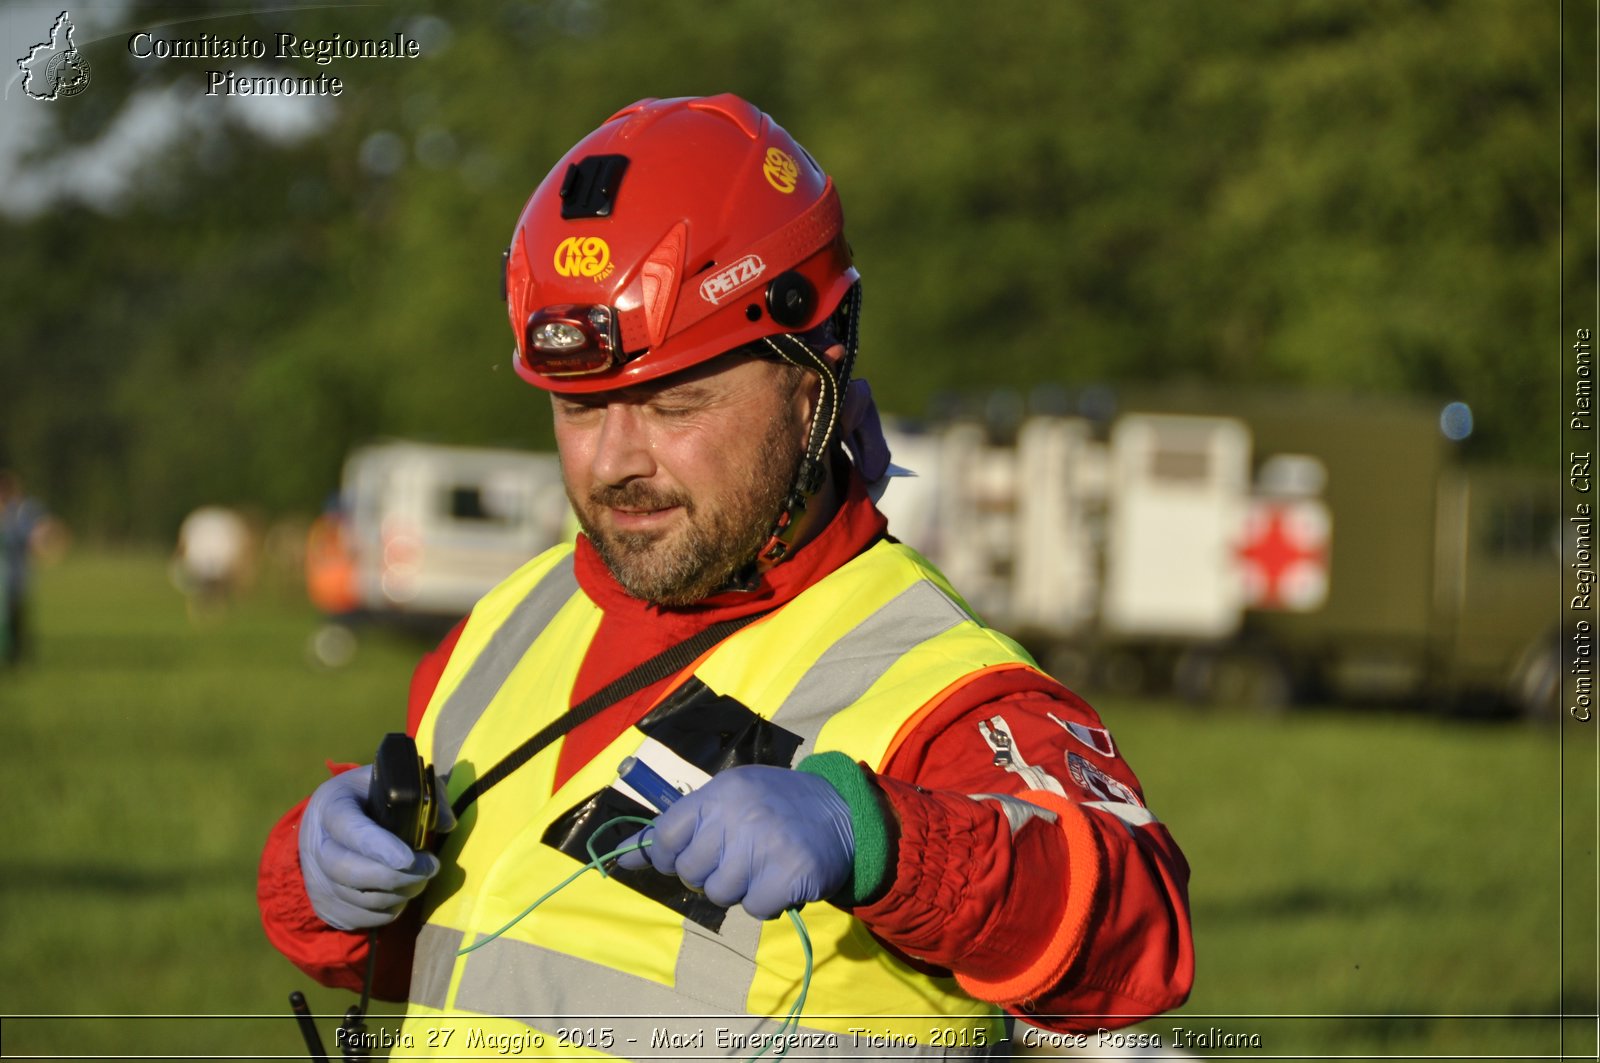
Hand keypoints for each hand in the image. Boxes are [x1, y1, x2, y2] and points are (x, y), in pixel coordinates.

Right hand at [299, 766, 451, 930]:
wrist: (329, 823)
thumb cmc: (368, 798)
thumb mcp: (392, 783)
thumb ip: (423, 795)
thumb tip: (446, 824)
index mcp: (332, 805)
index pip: (350, 829)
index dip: (379, 847)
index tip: (409, 859)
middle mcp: (314, 844)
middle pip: (348, 871)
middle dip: (396, 877)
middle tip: (430, 868)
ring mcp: (315, 878)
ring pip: (356, 899)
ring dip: (397, 895)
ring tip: (420, 880)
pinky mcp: (323, 904)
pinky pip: (357, 918)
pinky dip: (385, 911)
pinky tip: (400, 895)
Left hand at [617, 765, 852, 919]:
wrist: (841, 813)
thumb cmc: (773, 807)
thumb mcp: (726, 801)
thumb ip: (677, 827)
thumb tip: (621, 858)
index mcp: (719, 793)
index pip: (666, 837)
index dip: (668, 857)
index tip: (686, 858)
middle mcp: (740, 815)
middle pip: (691, 873)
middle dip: (709, 875)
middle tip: (737, 859)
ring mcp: (766, 844)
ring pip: (720, 894)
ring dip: (739, 889)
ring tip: (761, 867)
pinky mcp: (790, 874)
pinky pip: (754, 908)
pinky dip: (766, 902)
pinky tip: (780, 879)